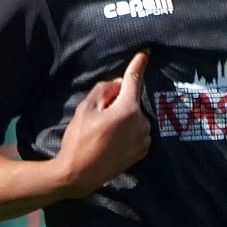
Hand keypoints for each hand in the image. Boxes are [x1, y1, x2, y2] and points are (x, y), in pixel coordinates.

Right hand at [54, 51, 151, 196]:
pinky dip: (127, 131)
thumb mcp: (85, 109)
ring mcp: (144, 139)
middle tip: (100, 115)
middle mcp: (142, 122)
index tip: (147, 51)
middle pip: (132, 101)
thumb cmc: (79, 140)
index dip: (139, 63)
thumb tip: (118, 83)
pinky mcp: (142, 151)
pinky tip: (111, 141)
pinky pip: (137, 132)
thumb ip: (103, 90)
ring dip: (124, 119)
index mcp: (128, 109)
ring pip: (135, 118)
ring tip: (104, 132)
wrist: (79, 175)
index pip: (135, 79)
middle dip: (119, 102)